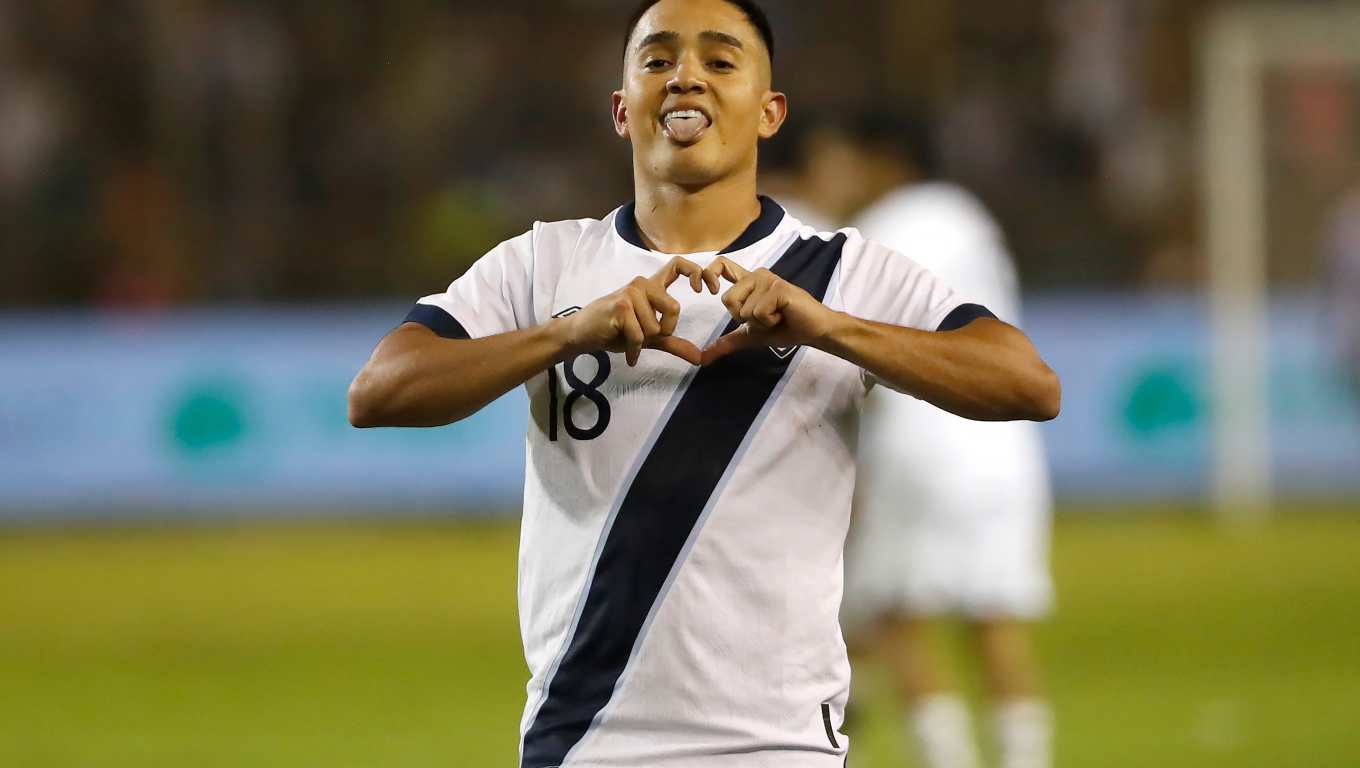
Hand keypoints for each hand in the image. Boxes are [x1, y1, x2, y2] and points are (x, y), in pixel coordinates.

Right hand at [561, 256, 706, 365]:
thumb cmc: (614, 331)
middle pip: (674, 308)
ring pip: (656, 326)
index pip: (678, 266)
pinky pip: (640, 336)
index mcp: (651, 286)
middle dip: (664, 330)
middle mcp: (642, 284)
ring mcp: (630, 293)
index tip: (706, 290)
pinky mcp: (620, 307)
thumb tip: (700, 358)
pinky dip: (634, 350)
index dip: (698, 273)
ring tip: (628, 339)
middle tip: (645, 337)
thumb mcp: (649, 337)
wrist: (582, 334)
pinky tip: (627, 353)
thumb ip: (674, 342)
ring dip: (644, 342)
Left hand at [698, 256, 836, 365]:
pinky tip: (783, 315)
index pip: (722, 265)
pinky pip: (758, 312)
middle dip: (744, 319)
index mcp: (748, 282)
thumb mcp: (750, 336)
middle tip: (766, 317)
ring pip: (744, 310)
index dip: (708, 274)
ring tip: (777, 316)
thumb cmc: (785, 329)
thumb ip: (727, 342)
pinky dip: (769, 322)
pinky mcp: (778, 288)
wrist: (813, 332)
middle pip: (727, 300)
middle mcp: (756, 276)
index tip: (708, 290)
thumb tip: (702, 359)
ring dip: (760, 323)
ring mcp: (768, 279)